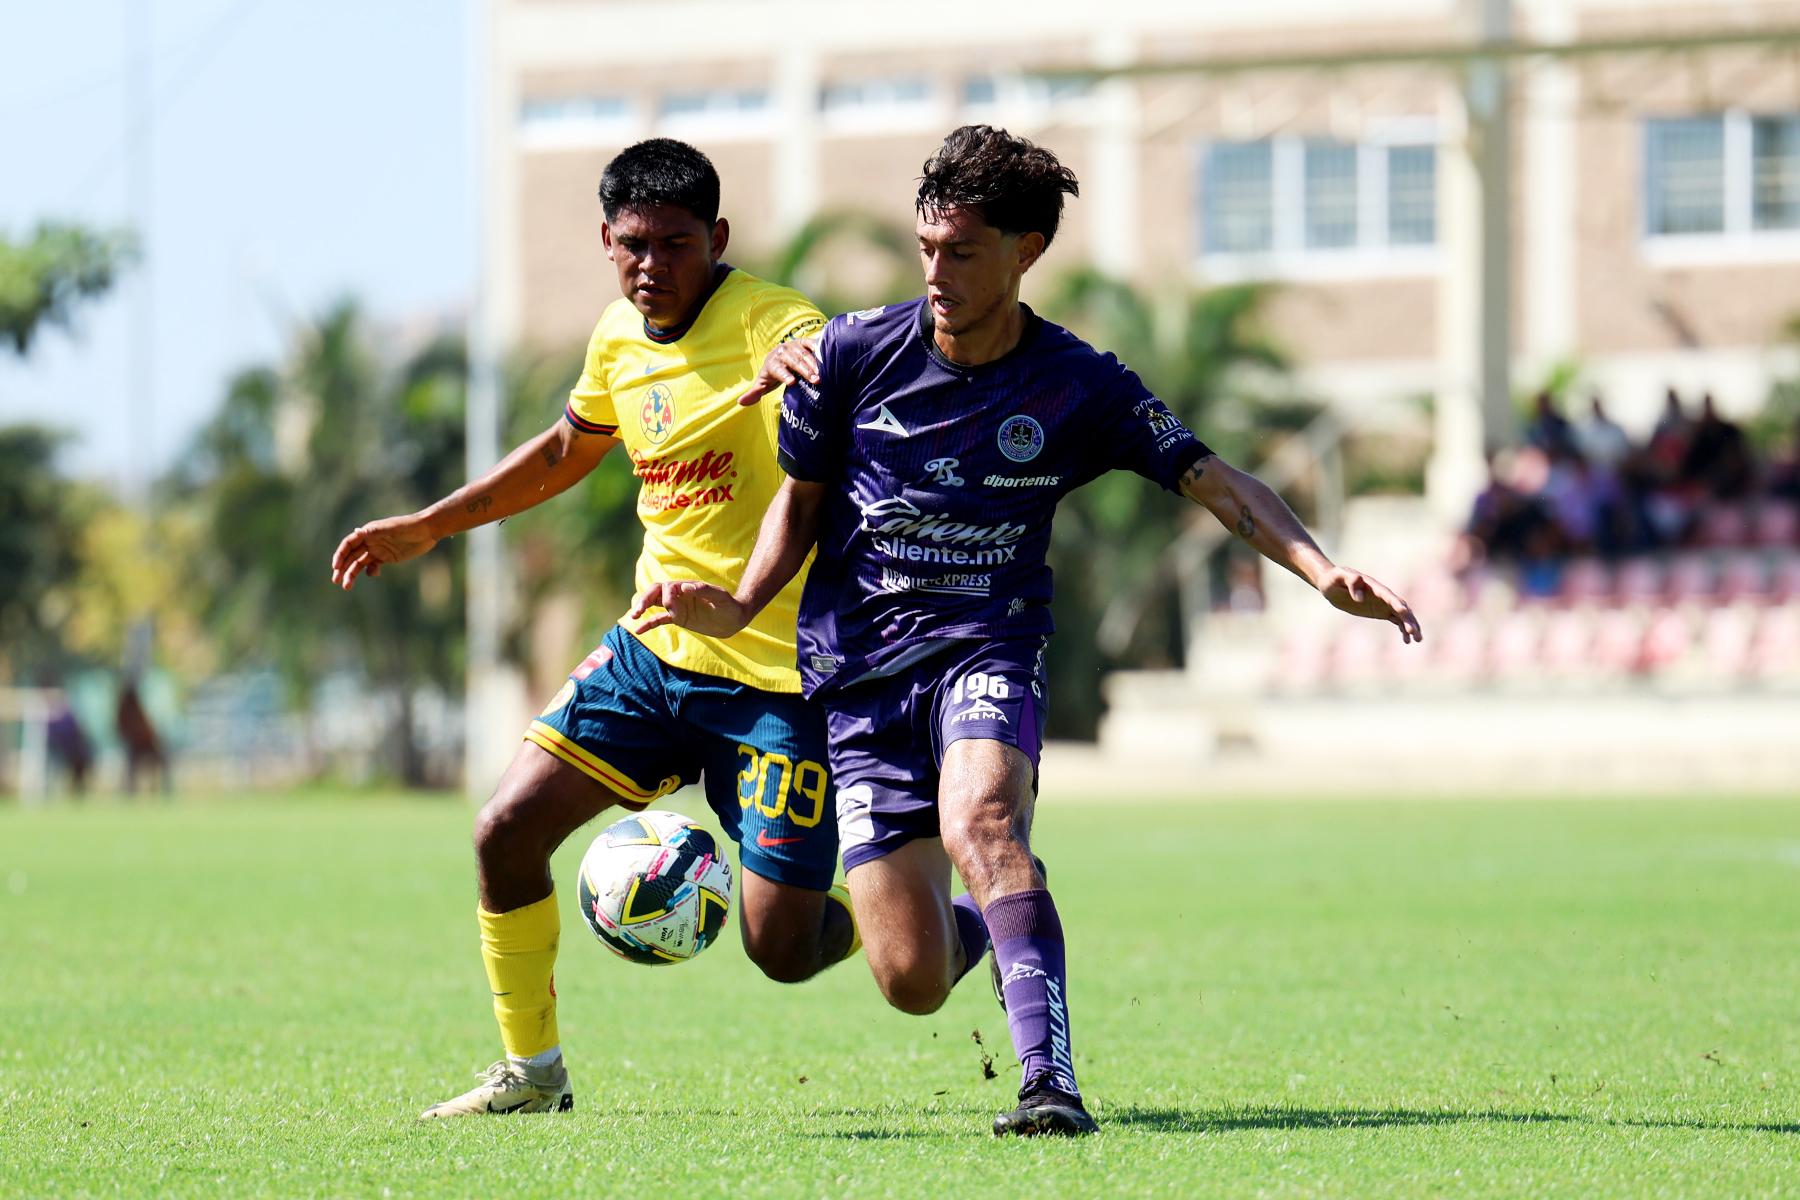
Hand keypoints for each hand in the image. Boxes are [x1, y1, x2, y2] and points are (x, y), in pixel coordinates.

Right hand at [330, 515, 436, 589]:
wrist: (427, 531)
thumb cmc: (409, 526)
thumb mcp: (393, 528)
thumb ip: (376, 531)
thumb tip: (356, 531)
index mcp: (368, 532)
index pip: (348, 544)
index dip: (340, 554)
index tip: (336, 567)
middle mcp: (370, 541)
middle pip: (351, 556)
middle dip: (342, 568)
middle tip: (336, 581)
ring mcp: (378, 550)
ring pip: (360, 564)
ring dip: (352, 574)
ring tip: (347, 587)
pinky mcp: (387, 558)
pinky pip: (373, 566)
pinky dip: (370, 572)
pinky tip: (375, 574)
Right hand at [629, 580, 749, 636]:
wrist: (735, 619)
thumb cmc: (730, 605)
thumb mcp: (720, 597)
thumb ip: (703, 590)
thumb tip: (684, 587)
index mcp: (687, 587)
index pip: (667, 588)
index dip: (666, 598)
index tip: (674, 611)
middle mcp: (679, 595)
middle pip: (655, 592)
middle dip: (645, 599)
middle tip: (638, 611)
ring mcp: (678, 607)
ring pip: (655, 603)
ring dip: (643, 607)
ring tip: (634, 616)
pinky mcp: (679, 618)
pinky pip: (660, 619)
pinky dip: (649, 624)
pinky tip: (638, 630)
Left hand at [735, 336, 820, 405]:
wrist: (778, 356)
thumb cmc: (771, 374)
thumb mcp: (762, 384)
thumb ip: (754, 393)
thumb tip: (740, 402)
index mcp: (772, 363)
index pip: (778, 369)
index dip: (784, 375)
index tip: (792, 383)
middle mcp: (782, 352)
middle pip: (794, 361)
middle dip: (805, 371)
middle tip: (816, 381)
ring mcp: (793, 346)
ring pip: (804, 354)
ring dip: (814, 364)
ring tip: (823, 374)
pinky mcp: (803, 342)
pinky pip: (811, 344)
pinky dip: (819, 350)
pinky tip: (828, 358)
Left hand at [1317, 567, 1422, 643]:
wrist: (1330, 584)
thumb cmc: (1333, 579)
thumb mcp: (1338, 577)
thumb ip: (1350, 581)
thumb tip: (1359, 597)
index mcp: (1374, 586)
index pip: (1388, 595)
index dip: (1396, 603)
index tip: (1405, 613)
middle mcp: (1382, 595)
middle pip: (1400, 606)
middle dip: (1409, 619)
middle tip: (1415, 632)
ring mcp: (1383, 603)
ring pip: (1401, 615)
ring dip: (1411, 625)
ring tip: (1418, 639)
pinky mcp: (1380, 611)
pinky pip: (1396, 620)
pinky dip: (1403, 629)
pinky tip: (1407, 640)